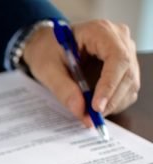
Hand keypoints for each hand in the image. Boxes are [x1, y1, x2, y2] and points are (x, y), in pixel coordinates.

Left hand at [23, 19, 139, 126]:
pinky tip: (97, 107)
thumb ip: (63, 88)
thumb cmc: (46, 50)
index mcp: (100, 31)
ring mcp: (124, 52)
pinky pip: (127, 88)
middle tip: (91, 118)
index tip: (96, 107)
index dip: (109, 85)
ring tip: (91, 114)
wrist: (47, 45)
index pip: (117, 57)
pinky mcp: (123, 66)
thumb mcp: (47, 69)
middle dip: (110, 100)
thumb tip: (80, 110)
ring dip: (113, 104)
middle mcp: (119, 39)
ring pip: (130, 83)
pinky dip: (114, 102)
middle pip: (127, 73)